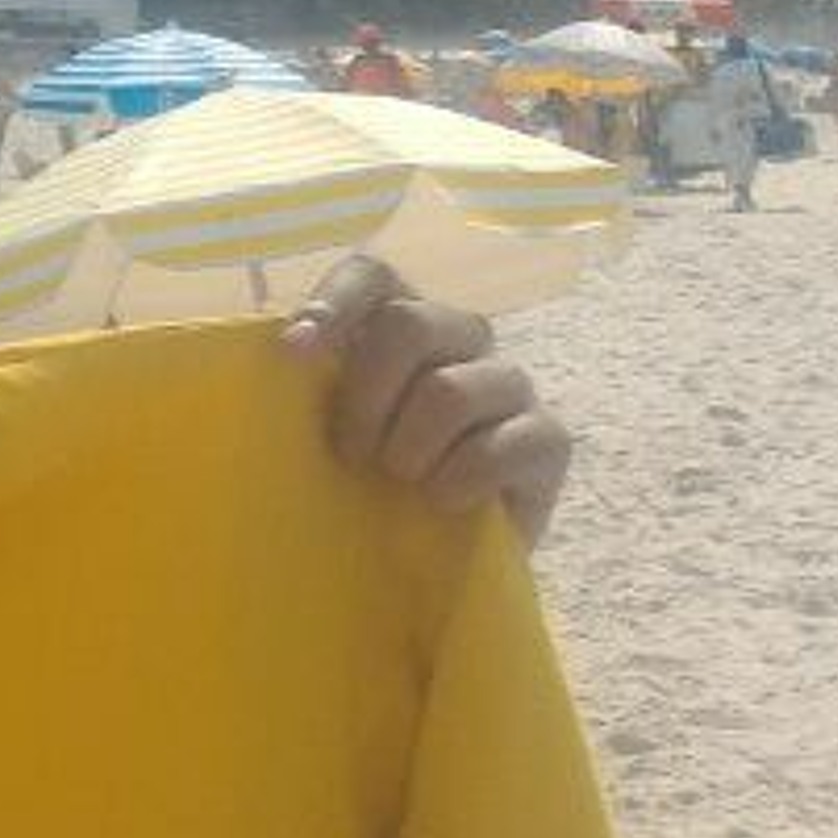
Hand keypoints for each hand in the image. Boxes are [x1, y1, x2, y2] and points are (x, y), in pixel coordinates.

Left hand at [279, 256, 570, 549]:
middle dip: (366, 395)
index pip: (375, 275)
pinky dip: (458, 481)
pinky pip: (501, 445)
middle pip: (411, 322)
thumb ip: (310, 385)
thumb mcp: (326, 433)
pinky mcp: (548, 438)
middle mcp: (460, 338)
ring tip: (400, 482)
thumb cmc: (369, 485)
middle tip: (351, 452)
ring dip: (409, 448)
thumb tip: (289, 349)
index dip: (337, 301)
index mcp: (401, 322)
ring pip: (451, 389)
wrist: (434, 562)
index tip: (296, 353)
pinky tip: (443, 501)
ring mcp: (509, 384)